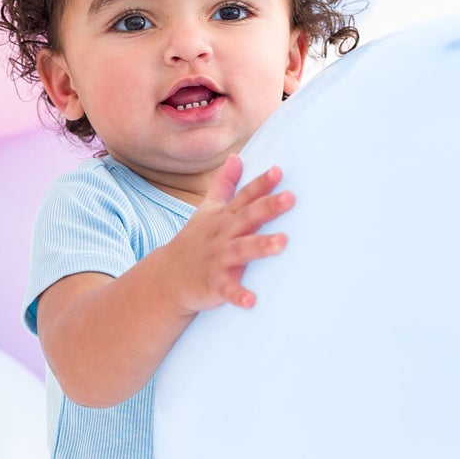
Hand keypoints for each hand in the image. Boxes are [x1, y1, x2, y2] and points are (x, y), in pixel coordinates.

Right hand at [165, 154, 295, 312]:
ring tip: (282, 243)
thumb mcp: (208, 210)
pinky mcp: (213, 284)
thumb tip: (236, 157)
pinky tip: (252, 301)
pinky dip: (238, 295)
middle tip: (290, 198)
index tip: (279, 171)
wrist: (169, 277)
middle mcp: (222, 235)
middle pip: (247, 218)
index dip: (261, 184)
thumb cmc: (196, 242)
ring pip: (241, 250)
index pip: (245, 197)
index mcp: (224, 218)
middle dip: (267, 208)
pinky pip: (227, 290)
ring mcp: (217, 259)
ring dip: (260, 246)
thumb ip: (225, 184)